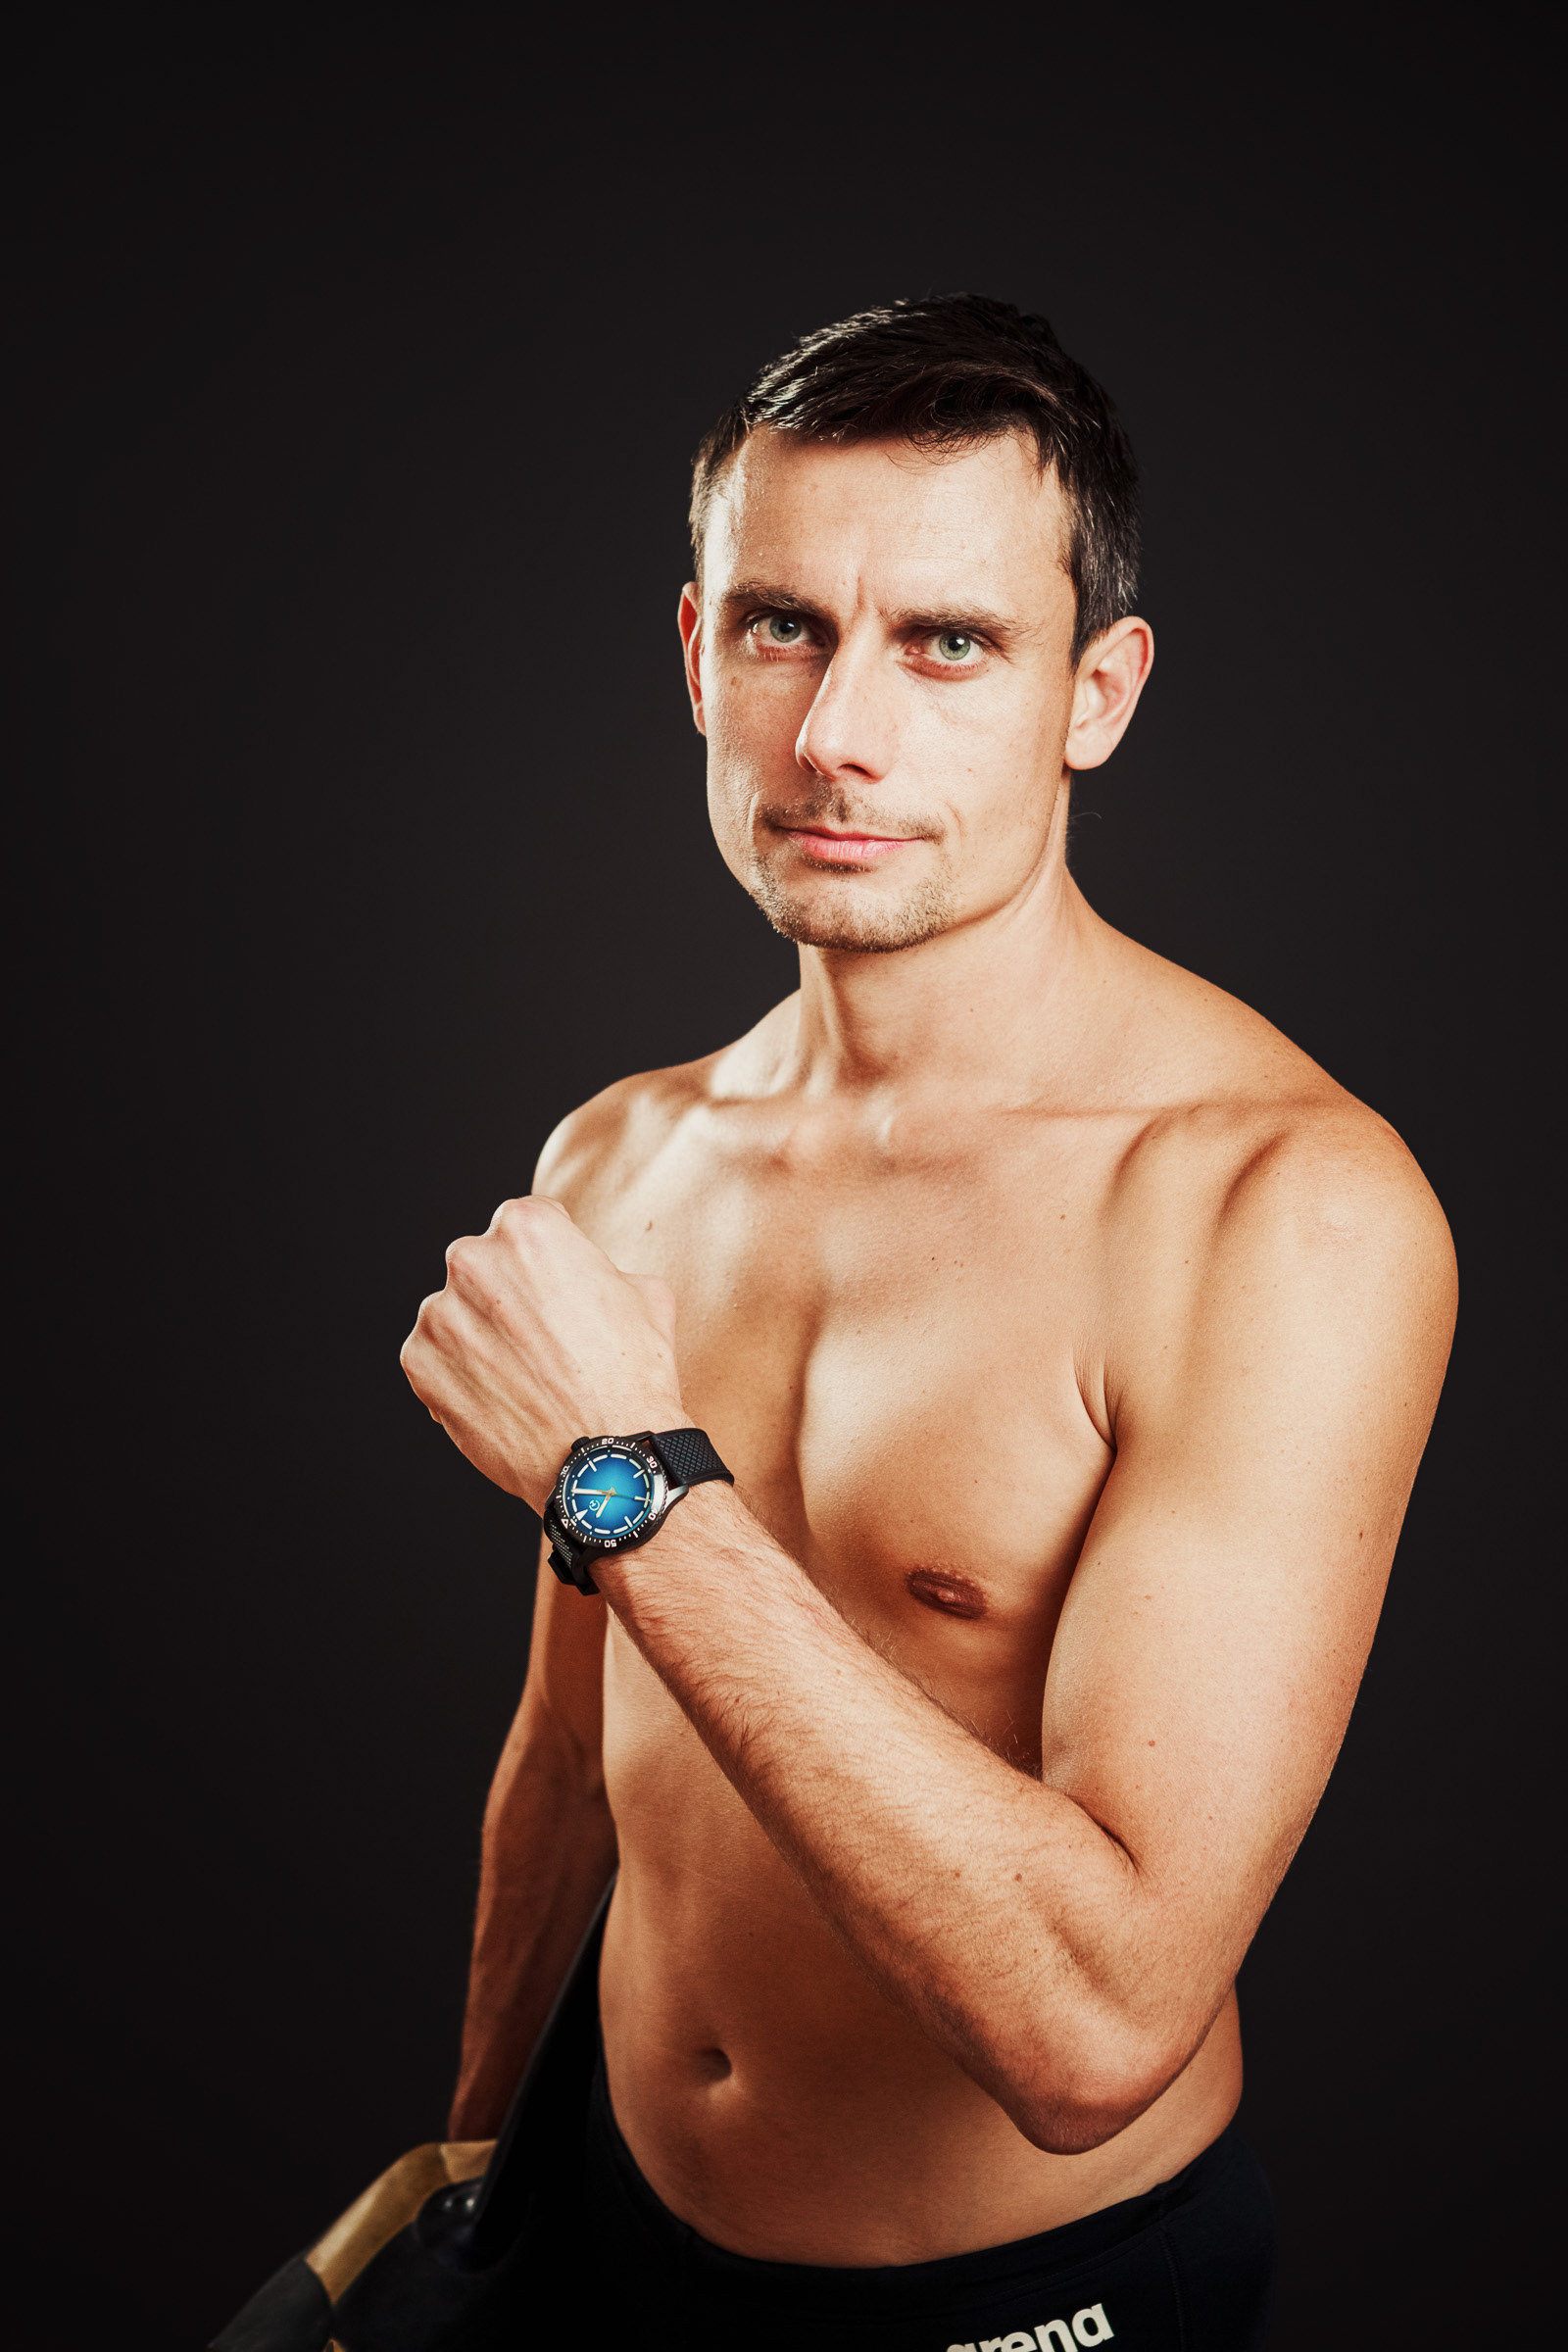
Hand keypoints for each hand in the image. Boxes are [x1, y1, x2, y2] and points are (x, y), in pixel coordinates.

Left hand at [399, 1196, 683, 1509]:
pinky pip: (436, 1359)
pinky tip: (504, 1397)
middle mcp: (472, 1260)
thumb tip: (584, 1274)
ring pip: (458, 1314)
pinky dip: (462, 1375)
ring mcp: (439, 1314)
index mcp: (526, 1228)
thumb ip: (597, 1267)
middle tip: (545, 1340)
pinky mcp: (419, 1364)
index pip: (528, 1225)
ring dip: (483, 1336)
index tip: (560, 1292)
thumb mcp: (644, 1292)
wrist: (607, 1456)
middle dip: (509, 1296)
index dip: (551, 1262)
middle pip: (486, 1266)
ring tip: (526, 1376)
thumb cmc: (633, 1375)